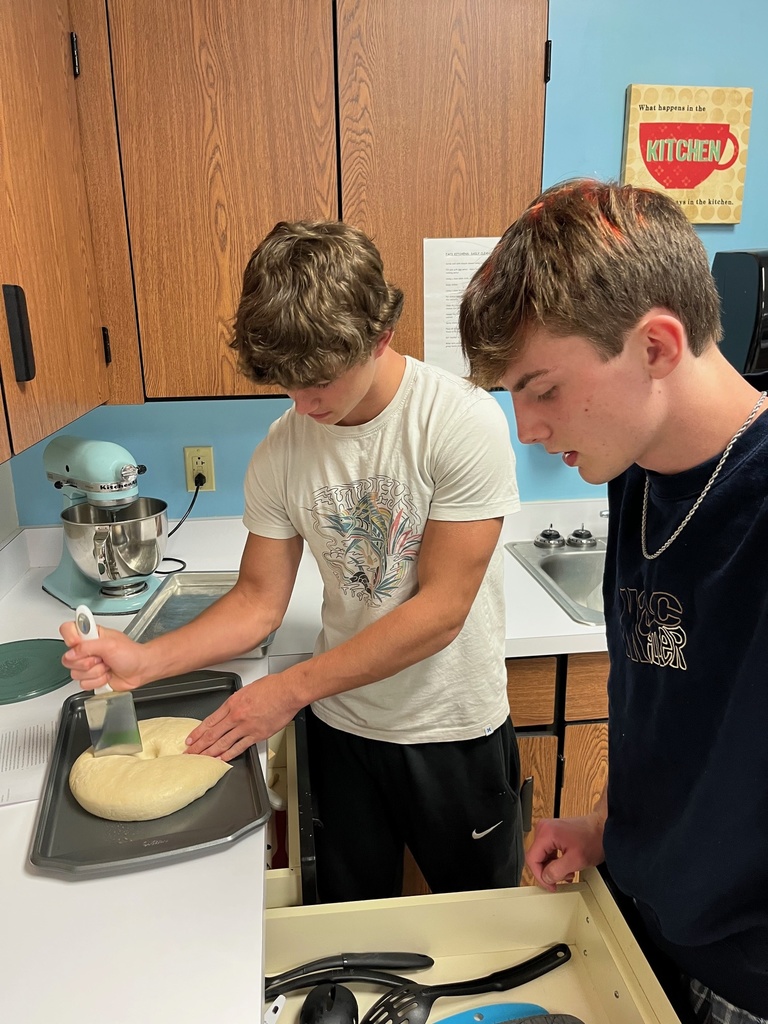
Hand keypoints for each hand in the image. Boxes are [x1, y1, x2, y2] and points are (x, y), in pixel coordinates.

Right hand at [60, 619, 147, 690]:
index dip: (70, 638)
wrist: (140, 670)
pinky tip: (107, 675)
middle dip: (87, 662)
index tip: (79, 643)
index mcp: (90, 635)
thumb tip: (71, 652)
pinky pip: (84, 684)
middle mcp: (86, 649)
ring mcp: (87, 665)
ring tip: (107, 666)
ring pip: (76, 673)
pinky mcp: (90, 678)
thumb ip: (87, 646)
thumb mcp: (109, 644)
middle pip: (68, 658)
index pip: (67, 629)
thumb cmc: (131, 654)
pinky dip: (98, 681)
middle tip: (102, 658)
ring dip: (96, 672)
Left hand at [185, 674, 300, 760]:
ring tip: (201, 759)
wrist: (288, 691)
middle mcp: (236, 716)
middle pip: (212, 734)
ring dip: (210, 752)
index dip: (198, 732)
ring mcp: (246, 727)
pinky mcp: (257, 735)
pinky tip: (221, 759)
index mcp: (232, 703)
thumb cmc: (273, 686)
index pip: (209, 721)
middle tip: (189, 754)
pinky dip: (229, 755)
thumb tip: (231, 708)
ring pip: (223, 743)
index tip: (190, 739)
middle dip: (198, 746)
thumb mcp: (248, 689)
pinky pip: (240, 747)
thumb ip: (237, 700)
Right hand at [525, 812, 605, 891]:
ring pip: (542, 856)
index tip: (549, 885)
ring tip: (567, 873)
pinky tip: (566, 866)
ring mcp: (548, 829)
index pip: (532, 859)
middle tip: (560, 880)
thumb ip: (557, 871)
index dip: (539, 876)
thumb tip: (546, 878)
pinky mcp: (552, 832)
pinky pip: (548, 851)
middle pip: (536, 857)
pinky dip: (555, 861)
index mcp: (546, 832)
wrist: (602, 829)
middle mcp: (544, 828)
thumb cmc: (594, 839)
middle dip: (548, 872)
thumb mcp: (576, 860)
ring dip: (553, 868)